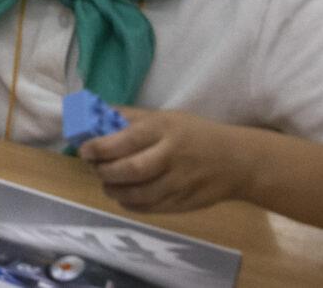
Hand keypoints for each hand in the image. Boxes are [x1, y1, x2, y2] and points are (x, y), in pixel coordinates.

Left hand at [79, 108, 253, 214]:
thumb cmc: (194, 134)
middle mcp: (171, 156)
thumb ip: (130, 118)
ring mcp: (179, 183)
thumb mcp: (165, 117)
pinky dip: (130, 204)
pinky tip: (123, 195)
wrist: (237, 162)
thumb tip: (93, 114)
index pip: (127, 140)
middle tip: (94, 167)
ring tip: (106, 182)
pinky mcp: (184, 204)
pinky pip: (150, 208)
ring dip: (114, 190)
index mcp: (165, 129)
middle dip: (104, 171)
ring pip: (139, 194)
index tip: (85, 150)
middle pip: (131, 170)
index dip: (101, 147)